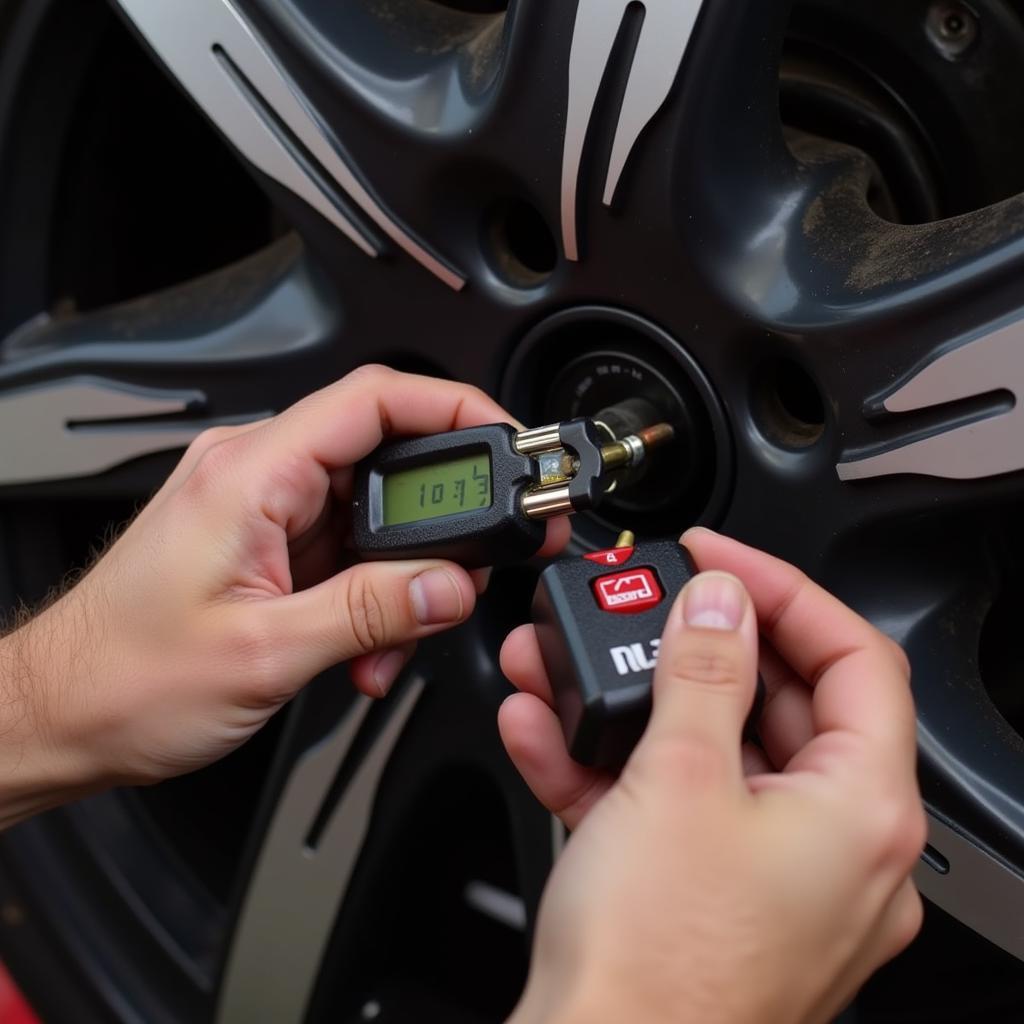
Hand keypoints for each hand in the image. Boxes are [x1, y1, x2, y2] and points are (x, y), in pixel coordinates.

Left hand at [0, 365, 567, 822]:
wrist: (61, 714)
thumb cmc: (122, 679)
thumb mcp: (266, 652)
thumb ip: (372, 612)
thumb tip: (452, 585)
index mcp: (249, 475)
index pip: (375, 400)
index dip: (456, 407)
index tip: (509, 441)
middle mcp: (255, 476)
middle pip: (386, 457)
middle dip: (443, 518)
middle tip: (482, 560)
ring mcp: (261, 511)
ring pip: (374, 516)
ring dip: (404, 577)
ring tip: (398, 637)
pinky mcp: (265, 546)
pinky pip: (347, 553)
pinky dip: (373, 596)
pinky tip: (365, 648)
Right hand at [499, 529, 924, 1023]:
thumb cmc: (655, 970)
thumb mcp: (676, 781)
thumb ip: (703, 670)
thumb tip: (719, 601)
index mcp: (861, 814)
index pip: (853, 658)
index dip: (783, 591)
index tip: (717, 559)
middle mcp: (834, 851)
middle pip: (775, 702)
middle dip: (686, 645)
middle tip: (637, 606)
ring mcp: (769, 877)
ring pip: (707, 755)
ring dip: (631, 702)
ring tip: (563, 666)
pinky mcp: (708, 896)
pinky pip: (668, 807)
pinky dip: (612, 766)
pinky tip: (544, 733)